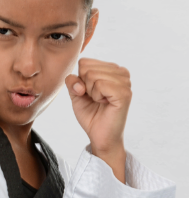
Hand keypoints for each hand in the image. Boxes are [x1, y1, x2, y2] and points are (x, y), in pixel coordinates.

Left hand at [65, 58, 131, 179]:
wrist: (99, 134)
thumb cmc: (90, 113)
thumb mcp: (76, 93)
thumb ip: (72, 80)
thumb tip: (79, 82)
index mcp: (111, 69)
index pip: (84, 62)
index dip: (80, 80)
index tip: (88, 93)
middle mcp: (121, 72)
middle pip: (87, 68)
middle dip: (85, 86)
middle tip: (96, 99)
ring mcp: (125, 82)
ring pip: (93, 75)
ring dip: (91, 92)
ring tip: (101, 101)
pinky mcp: (125, 93)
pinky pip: (101, 85)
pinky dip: (97, 96)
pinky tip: (105, 103)